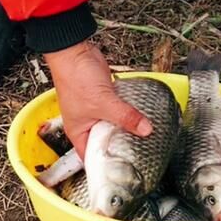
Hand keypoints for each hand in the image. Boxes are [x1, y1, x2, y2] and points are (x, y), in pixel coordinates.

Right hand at [43, 41, 152, 159]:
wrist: (75, 52)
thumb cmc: (75, 79)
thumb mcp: (103, 103)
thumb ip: (125, 117)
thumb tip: (145, 130)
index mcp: (78, 132)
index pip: (91, 157)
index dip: (105, 164)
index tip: (124, 169)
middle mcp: (86, 124)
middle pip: (105, 141)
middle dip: (121, 145)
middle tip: (140, 153)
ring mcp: (95, 110)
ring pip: (113, 125)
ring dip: (126, 128)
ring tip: (143, 138)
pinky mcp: (104, 98)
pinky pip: (118, 110)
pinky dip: (127, 113)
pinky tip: (139, 117)